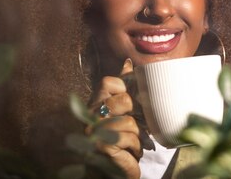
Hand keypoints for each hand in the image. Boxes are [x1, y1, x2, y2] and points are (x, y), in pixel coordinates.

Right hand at [89, 58, 144, 178]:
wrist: (114, 174)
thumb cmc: (121, 141)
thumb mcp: (124, 112)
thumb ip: (124, 88)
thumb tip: (128, 63)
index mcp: (94, 103)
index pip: (108, 82)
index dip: (127, 90)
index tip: (134, 105)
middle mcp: (89, 115)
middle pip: (123, 100)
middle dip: (137, 115)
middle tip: (140, 126)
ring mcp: (93, 131)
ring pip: (128, 121)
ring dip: (138, 136)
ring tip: (134, 143)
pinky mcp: (101, 147)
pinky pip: (128, 138)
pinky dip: (136, 148)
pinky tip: (131, 154)